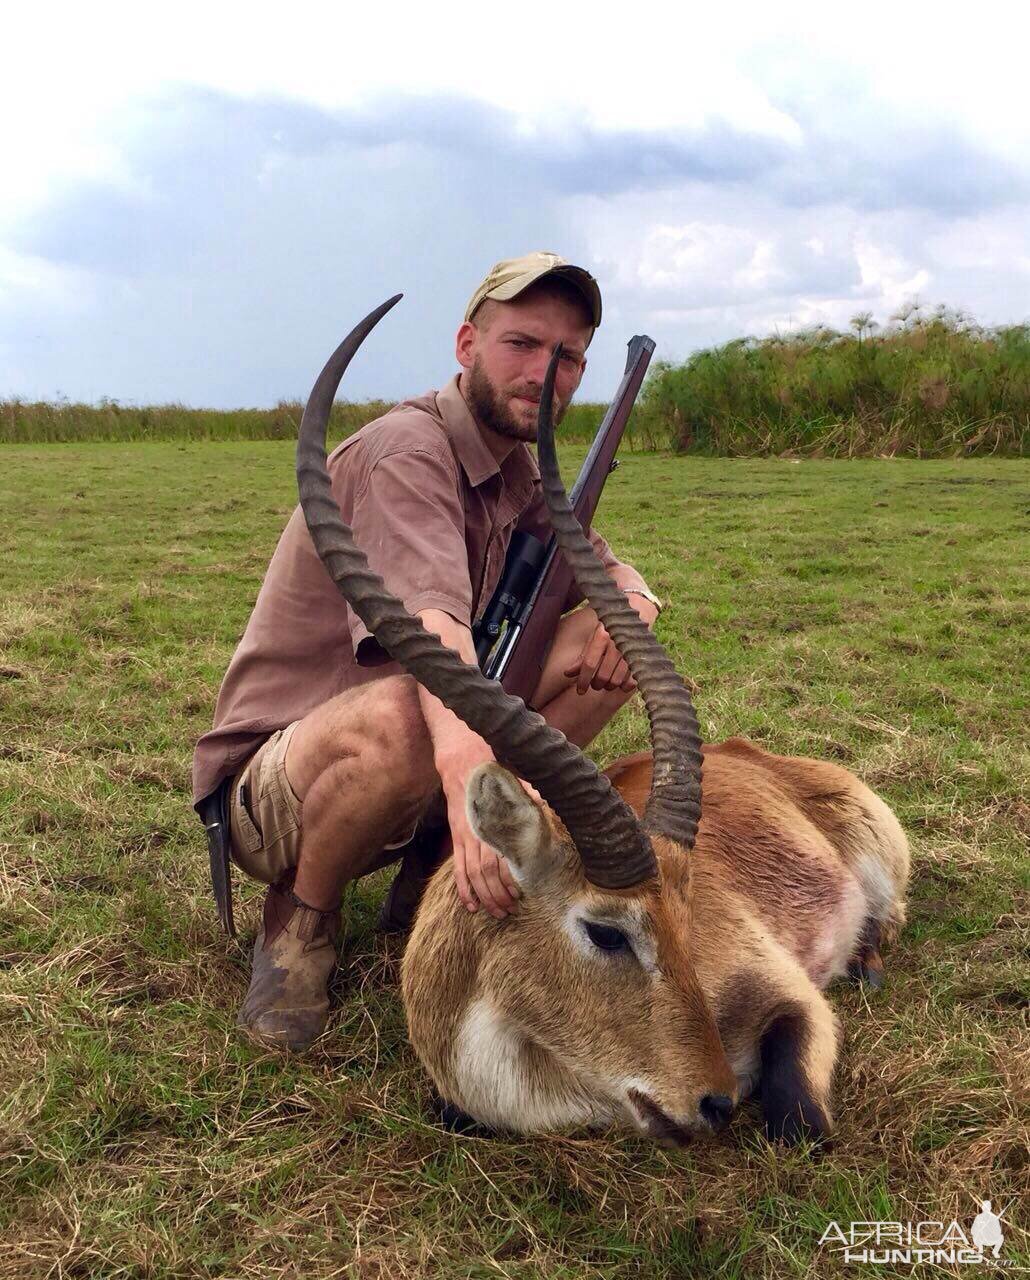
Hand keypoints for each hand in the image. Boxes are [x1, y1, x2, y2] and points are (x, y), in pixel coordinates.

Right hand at [437, 731, 521, 919]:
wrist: (462, 766)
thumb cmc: (493, 777)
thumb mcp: (514, 783)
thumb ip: (529, 795)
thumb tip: (547, 801)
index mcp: (495, 824)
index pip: (502, 859)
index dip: (509, 879)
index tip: (519, 894)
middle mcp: (479, 835)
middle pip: (487, 873)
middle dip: (498, 895)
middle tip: (510, 911)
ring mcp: (465, 839)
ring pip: (472, 876)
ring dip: (483, 897)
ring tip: (495, 912)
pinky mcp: (456, 841)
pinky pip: (457, 870)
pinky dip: (462, 889)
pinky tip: (469, 905)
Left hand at [564, 596, 658, 694]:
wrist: (639, 609)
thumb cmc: (612, 625)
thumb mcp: (595, 635)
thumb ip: (583, 655)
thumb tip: (567, 674)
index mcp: (603, 636)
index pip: (589, 664)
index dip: (582, 680)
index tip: (580, 690)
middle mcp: (617, 644)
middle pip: (602, 675)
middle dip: (596, 684)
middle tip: (595, 684)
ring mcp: (631, 651)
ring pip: (616, 680)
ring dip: (609, 685)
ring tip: (607, 682)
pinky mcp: (642, 657)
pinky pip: (632, 680)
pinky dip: (625, 685)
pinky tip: (622, 682)